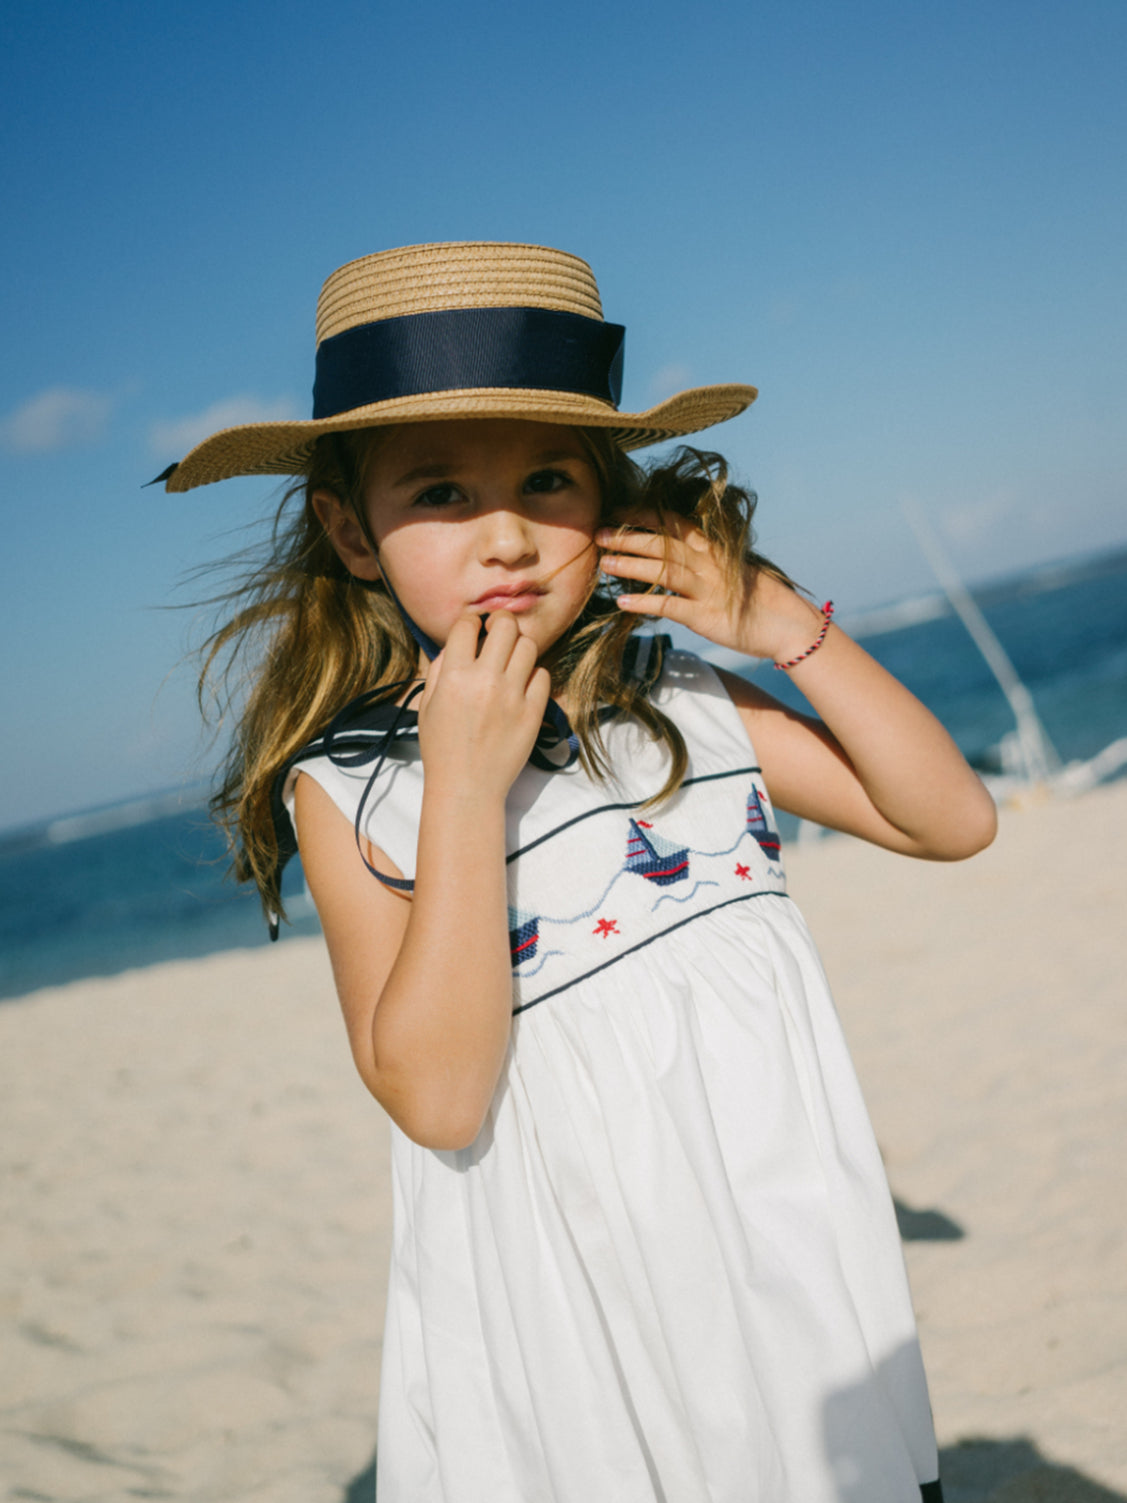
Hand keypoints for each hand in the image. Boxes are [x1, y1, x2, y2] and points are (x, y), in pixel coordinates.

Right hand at [417, 611, 550, 799]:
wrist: (467, 787)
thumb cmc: (442, 748)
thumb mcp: (427, 705)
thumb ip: (439, 669)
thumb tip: (456, 643)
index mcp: (454, 677)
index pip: (467, 625)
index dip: (470, 622)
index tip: (474, 628)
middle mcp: (485, 681)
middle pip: (506, 626)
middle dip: (502, 621)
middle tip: (499, 630)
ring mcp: (513, 696)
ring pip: (528, 646)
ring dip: (519, 647)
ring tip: (511, 659)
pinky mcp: (533, 712)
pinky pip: (543, 675)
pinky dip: (533, 675)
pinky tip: (522, 685)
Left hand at [596, 513, 823, 662]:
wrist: (788, 626)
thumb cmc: (758, 599)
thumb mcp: (731, 571)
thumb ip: (705, 561)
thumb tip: (676, 555)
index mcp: (714, 549)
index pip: (675, 523)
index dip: (645, 515)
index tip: (617, 511)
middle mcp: (710, 564)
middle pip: (664, 543)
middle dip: (629, 537)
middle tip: (598, 534)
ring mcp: (708, 589)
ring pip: (664, 571)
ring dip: (631, 565)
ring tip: (604, 564)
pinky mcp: (707, 616)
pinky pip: (670, 607)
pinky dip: (645, 604)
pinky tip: (622, 602)